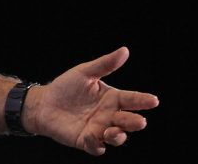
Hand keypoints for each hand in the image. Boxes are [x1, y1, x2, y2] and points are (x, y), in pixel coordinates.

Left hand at [24, 46, 158, 155]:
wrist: (44, 103)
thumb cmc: (66, 86)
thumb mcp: (85, 72)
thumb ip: (105, 64)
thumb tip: (125, 50)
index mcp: (111, 98)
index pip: (131, 99)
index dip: (142, 100)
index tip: (153, 100)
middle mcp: (109, 115)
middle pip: (127, 121)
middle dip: (134, 122)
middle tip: (140, 121)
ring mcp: (98, 129)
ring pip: (115, 137)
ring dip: (118, 136)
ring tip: (114, 131)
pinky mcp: (86, 141)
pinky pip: (95, 147)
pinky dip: (96, 145)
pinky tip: (91, 136)